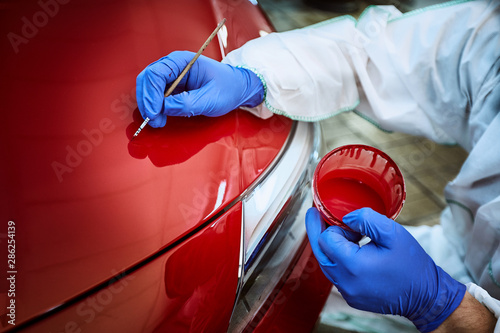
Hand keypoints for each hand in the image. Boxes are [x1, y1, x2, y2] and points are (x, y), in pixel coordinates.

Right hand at [136, 51, 263, 126]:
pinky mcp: (172, 88)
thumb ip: (188, 103)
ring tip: (158, 122)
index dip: (150, 94)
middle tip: (154, 121)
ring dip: (149, 106)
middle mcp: (173, 66)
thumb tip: (164, 108)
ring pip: (148, 88)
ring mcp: (171, 77)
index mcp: (182, 61)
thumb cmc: (228, 88)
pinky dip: (154, 107)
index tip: (154, 112)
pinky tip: (160, 117)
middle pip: (147, 80)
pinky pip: (155, 96)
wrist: (237, 88)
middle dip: (147, 101)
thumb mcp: (211, 98)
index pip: (156, 73)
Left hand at [305, 207, 465, 332]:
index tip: (345, 220)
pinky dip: (339, 259)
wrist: (425, 296)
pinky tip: (353, 250)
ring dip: (332, 246)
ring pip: (327, 263)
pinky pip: (336, 274)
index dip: (334, 226)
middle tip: (315, 215)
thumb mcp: (393, 233)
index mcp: (352, 266)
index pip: (326, 240)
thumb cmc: (411, 265)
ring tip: (346, 233)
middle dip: (319, 232)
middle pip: (320, 252)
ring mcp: (347, 292)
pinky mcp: (351, 297)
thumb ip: (366, 220)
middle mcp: (345, 282)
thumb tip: (346, 218)